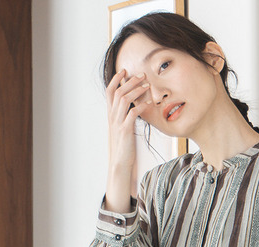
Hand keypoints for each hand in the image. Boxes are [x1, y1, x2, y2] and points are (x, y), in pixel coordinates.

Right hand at [105, 69, 150, 212]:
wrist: (120, 163)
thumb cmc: (123, 146)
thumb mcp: (122, 128)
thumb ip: (124, 116)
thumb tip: (131, 107)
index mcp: (111, 115)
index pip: (110, 92)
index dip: (116, 79)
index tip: (124, 71)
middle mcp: (112, 117)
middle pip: (118, 92)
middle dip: (130, 81)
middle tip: (141, 75)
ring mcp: (118, 123)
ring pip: (124, 99)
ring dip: (136, 90)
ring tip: (147, 85)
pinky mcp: (125, 131)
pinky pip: (132, 113)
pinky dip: (141, 106)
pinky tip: (149, 103)